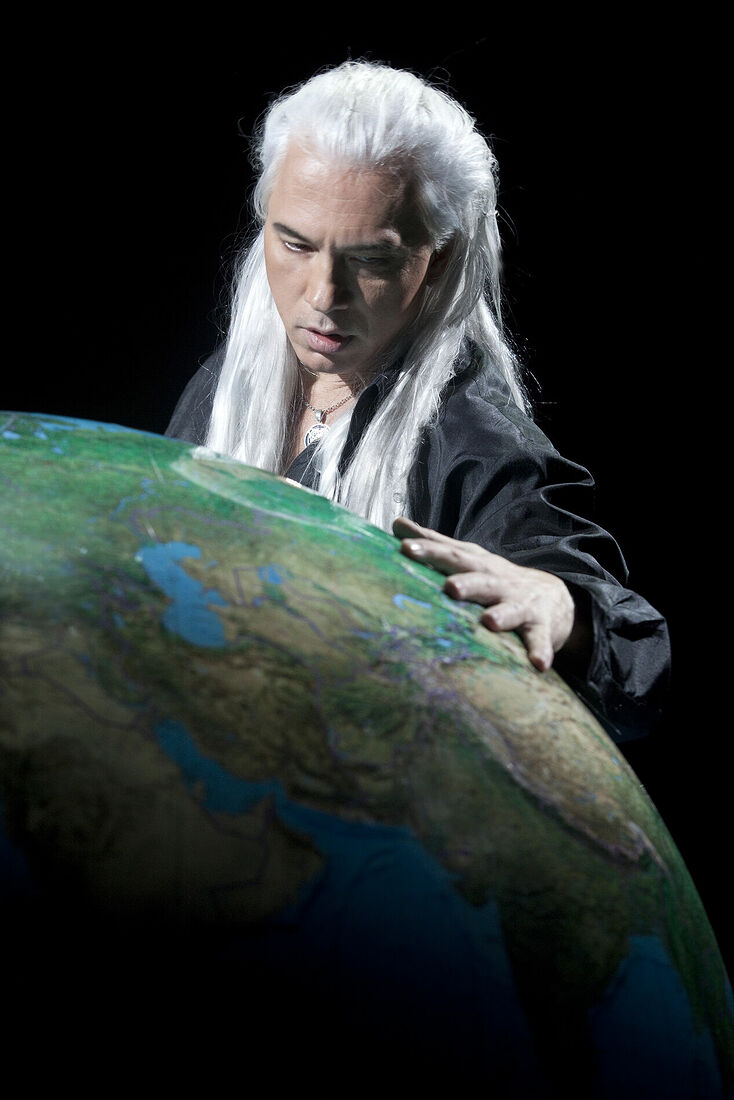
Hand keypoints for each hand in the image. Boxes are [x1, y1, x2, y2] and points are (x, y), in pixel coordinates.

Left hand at [393, 517, 575, 671]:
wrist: (554, 597)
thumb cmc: (498, 579)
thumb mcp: (469, 559)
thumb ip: (435, 545)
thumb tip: (397, 524)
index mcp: (479, 566)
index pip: (452, 555)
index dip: (430, 550)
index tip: (405, 547)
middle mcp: (499, 582)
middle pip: (481, 579)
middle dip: (466, 582)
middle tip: (450, 586)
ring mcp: (521, 604)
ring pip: (511, 609)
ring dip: (502, 615)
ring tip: (490, 622)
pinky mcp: (541, 627)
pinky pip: (540, 640)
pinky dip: (540, 651)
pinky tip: (538, 664)